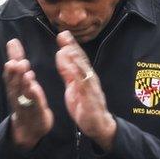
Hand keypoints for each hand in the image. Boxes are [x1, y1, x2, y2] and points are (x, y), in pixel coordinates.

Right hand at [4, 39, 53, 149]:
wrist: (29, 127)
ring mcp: (25, 104)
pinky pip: (34, 104)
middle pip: (14, 82)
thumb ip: (17, 61)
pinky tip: (35, 89)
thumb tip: (12, 41)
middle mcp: (17, 94)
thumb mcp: (20, 79)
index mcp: (14, 85)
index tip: (13, 45)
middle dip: (15, 72)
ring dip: (23, 83)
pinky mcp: (35, 112)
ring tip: (26, 73)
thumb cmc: (25, 99)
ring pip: (22, 92)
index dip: (12, 58)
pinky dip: (33, 97)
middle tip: (17, 62)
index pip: (11, 71)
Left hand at [56, 31, 115, 149]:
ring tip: (68, 48)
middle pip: (81, 61)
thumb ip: (67, 71)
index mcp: (83, 76)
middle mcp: (89, 79)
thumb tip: (62, 54)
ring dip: (76, 60)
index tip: (62, 33)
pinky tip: (73, 70)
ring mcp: (91, 89)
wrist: (97, 125)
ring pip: (84, 71)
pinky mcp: (90, 99)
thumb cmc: (84, 104)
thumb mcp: (72, 85)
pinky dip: (79, 78)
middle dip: (73, 47)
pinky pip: (85, 87)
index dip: (70, 45)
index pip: (77, 58)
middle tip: (64, 34)